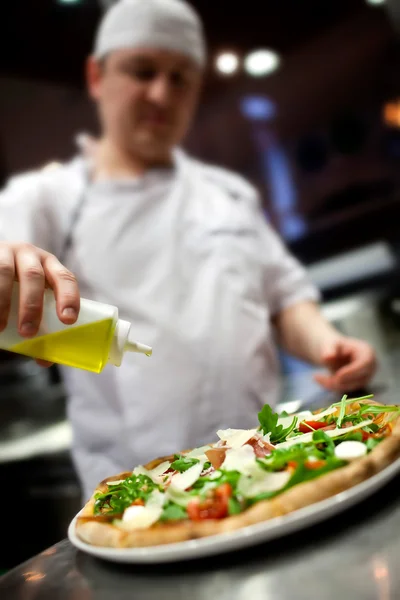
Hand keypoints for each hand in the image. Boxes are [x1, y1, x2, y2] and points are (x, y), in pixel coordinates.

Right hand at [0, 242, 79, 365]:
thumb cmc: (18, 288)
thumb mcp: (32, 299)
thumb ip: (40, 324)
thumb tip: (45, 360)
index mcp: (50, 265)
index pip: (65, 278)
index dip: (69, 297)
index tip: (68, 320)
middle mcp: (30, 255)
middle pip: (34, 276)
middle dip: (31, 305)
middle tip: (28, 333)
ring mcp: (6, 253)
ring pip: (4, 272)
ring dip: (2, 302)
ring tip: (0, 328)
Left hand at [313, 336, 376, 391]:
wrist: (334, 352)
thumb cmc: (334, 345)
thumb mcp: (329, 343)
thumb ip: (328, 349)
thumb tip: (327, 357)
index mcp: (368, 353)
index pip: (365, 364)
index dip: (352, 372)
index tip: (337, 376)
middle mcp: (370, 368)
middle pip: (358, 379)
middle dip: (339, 380)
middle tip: (318, 377)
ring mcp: (365, 378)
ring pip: (349, 387)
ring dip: (332, 384)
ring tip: (316, 376)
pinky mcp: (356, 386)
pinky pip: (344, 390)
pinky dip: (330, 386)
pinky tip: (318, 379)